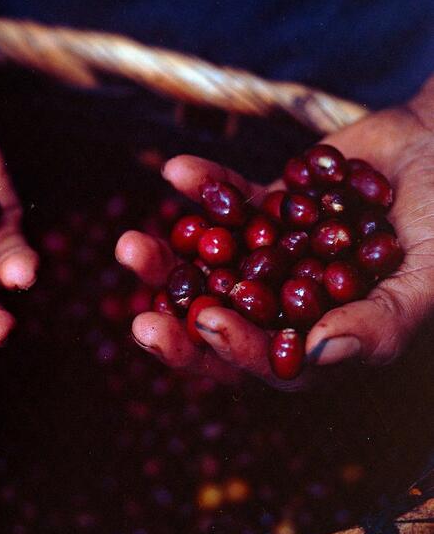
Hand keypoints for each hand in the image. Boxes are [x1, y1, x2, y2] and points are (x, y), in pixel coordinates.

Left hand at [116, 80, 433, 389]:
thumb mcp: (428, 279)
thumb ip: (379, 324)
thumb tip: (317, 352)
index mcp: (323, 336)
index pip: (270, 361)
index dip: (236, 351)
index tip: (207, 325)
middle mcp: (286, 302)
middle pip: (222, 323)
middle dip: (178, 324)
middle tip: (139, 322)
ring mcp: (268, 254)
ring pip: (207, 267)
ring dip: (164, 261)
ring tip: (130, 246)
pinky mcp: (262, 207)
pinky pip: (225, 198)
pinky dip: (202, 185)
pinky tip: (174, 171)